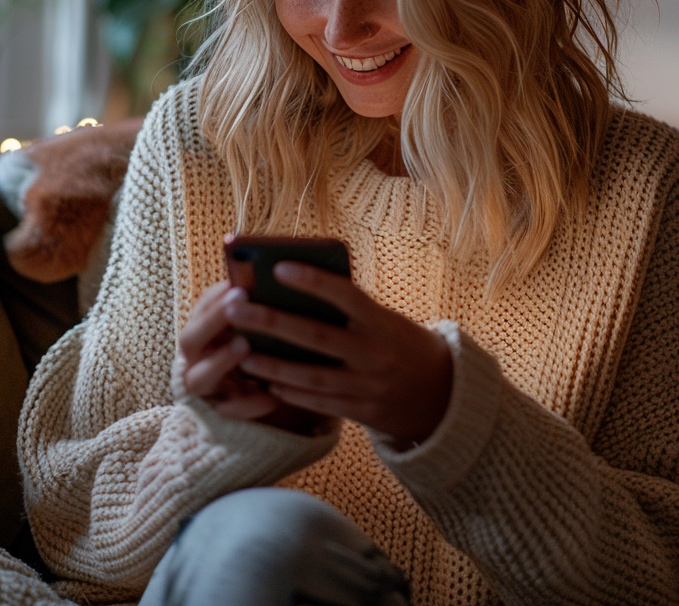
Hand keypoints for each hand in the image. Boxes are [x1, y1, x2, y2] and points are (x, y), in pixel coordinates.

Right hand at [178, 281, 328, 434]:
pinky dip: (249, 403)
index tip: (238, 287)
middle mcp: (197, 356)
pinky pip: (229, 411)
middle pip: (189, 340)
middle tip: (237, 304)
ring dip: (220, 360)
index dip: (216, 299)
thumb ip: (255, 302)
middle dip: (212, 321)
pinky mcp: (222, 410)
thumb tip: (273, 272)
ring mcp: (206, 385)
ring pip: (199, 378)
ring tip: (244, 344)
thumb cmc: (263, 342)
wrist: (265, 386)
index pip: (200, 310)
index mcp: (203, 328)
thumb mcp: (257, 321)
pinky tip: (271, 395)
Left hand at [228, 262, 453, 445]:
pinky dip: (291, 393)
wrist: (443, 394)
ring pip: (310, 376)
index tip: (278, 266)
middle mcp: (374, 354)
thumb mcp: (386, 319)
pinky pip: (319, 403)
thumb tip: (298, 289)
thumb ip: (350, 310)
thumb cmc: (402, 343)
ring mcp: (367, 386)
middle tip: (235, 307)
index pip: (345, 295)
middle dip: (271, 322)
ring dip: (271, 365)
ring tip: (240, 351)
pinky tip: (266, 382)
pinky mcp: (361, 413)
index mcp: (382, 322)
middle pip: (315, 337)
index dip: (312, 280)